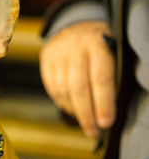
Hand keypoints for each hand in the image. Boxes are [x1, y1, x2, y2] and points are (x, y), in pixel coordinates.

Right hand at [40, 21, 115, 137]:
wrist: (76, 26)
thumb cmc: (101, 47)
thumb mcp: (112, 54)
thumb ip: (110, 79)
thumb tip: (105, 115)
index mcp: (98, 44)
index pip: (100, 79)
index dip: (103, 104)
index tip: (106, 124)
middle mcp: (75, 47)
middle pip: (78, 88)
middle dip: (86, 114)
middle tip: (93, 132)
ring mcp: (58, 53)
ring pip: (62, 90)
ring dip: (73, 110)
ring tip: (84, 122)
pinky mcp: (46, 59)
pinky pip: (51, 88)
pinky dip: (62, 102)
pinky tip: (71, 108)